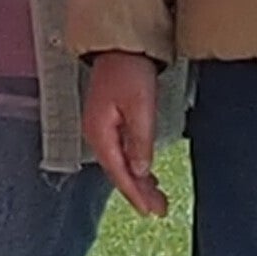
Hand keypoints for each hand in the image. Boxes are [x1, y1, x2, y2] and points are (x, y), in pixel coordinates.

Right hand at [83, 53, 169, 218]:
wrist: (120, 45)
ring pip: (121, 163)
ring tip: (157, 199)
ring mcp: (102, 128)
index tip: (150, 211)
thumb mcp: (140, 106)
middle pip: (118, 172)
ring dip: (138, 182)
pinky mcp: (110, 122)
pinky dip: (135, 166)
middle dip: (138, 193)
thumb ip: (140, 140)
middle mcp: (97, 134)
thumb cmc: (129, 71)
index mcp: (100, 132)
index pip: (119, 172)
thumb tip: (140, 171)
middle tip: (159, 210)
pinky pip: (122, 152)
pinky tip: (146, 175)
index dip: (135, 193)